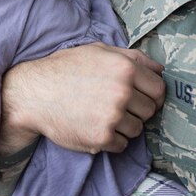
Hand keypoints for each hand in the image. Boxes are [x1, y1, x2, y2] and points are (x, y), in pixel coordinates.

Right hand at [0, 43, 164, 154]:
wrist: (35, 93)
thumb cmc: (66, 69)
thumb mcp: (98, 51)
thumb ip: (132, 57)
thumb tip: (160, 69)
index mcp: (125, 68)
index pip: (159, 89)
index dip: (151, 94)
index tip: (140, 97)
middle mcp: (122, 92)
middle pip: (150, 111)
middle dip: (137, 110)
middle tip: (116, 105)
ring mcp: (113, 116)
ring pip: (137, 129)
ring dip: (124, 125)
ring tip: (102, 114)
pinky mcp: (101, 138)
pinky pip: (122, 144)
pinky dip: (112, 139)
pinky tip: (94, 125)